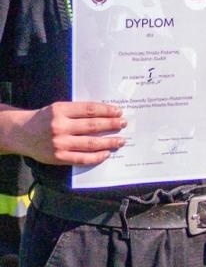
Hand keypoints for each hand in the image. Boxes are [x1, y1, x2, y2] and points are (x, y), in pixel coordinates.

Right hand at [10, 101, 124, 166]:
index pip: (89, 110)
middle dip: (112, 125)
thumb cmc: (44, 119)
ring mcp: (59, 143)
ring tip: (121, 140)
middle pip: (93, 126)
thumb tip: (106, 113)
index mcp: (60, 110)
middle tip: (124, 124)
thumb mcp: (58, 108)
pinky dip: (96, 157)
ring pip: (90, 143)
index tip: (118, 111)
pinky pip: (82, 158)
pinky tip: (106, 153)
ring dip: (109, 142)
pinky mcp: (58, 157)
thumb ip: (78, 111)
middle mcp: (60, 126)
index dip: (106, 111)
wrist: (21, 133)